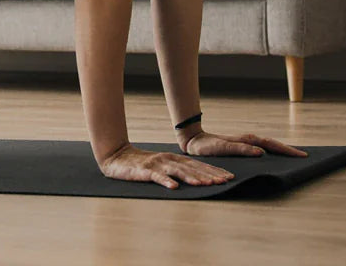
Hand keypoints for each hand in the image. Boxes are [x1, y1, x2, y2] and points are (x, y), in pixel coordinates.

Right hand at [97, 142, 234, 189]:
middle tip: (225, 181)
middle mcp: (168, 160)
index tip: (228, 177)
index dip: (214, 170)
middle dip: (210, 174)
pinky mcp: (144, 171)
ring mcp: (157, 165)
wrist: (116, 157)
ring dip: (193, 178)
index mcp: (174, 159)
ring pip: (178, 172)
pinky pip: (157, 177)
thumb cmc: (140, 165)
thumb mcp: (162, 166)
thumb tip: (197, 179)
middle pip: (192, 168)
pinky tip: (175, 187)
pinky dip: (166, 181)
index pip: (198, 165)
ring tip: (205, 184)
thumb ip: (177, 171)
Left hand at [180, 128, 308, 157]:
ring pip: (268, 145)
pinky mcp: (241, 146)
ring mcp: (245, 142)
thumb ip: (241, 150)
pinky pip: (261, 148)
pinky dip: (271, 151)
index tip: (301, 155)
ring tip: (293, 156)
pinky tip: (274, 157)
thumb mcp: (223, 148)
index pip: (271, 145)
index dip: (286, 150)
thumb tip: (261, 152)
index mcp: (247, 140)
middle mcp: (248, 140)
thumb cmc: (207, 146)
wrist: (193, 140)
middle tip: (304, 156)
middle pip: (273, 144)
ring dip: (281, 150)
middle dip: (288, 149)